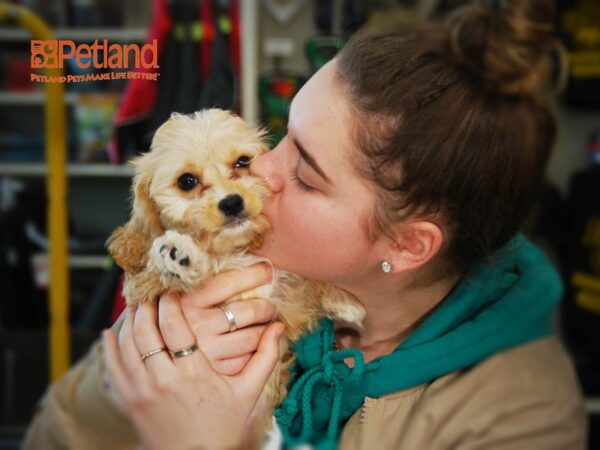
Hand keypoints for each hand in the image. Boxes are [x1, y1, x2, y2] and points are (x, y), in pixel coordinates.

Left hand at [102, 304, 284, 449]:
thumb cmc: (222, 426)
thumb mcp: (249, 392)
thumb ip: (266, 357)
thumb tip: (280, 327)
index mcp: (194, 374)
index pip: (174, 326)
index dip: (170, 302)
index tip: (172, 289)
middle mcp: (164, 380)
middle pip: (146, 330)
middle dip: (147, 305)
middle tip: (152, 291)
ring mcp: (142, 392)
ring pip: (126, 345)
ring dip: (129, 321)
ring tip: (137, 306)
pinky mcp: (129, 402)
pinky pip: (112, 368)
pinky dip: (109, 347)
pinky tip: (111, 332)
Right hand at [176, 263, 277, 375]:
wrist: (152, 368)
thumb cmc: (170, 325)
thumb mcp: (179, 301)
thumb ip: (204, 286)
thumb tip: (244, 270)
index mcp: (187, 302)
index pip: (228, 282)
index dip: (253, 274)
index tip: (267, 270)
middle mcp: (197, 325)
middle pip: (247, 312)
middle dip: (265, 307)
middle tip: (270, 306)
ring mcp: (207, 351)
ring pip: (251, 338)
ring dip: (265, 330)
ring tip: (266, 325)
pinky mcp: (214, 372)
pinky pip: (245, 360)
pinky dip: (254, 353)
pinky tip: (253, 347)